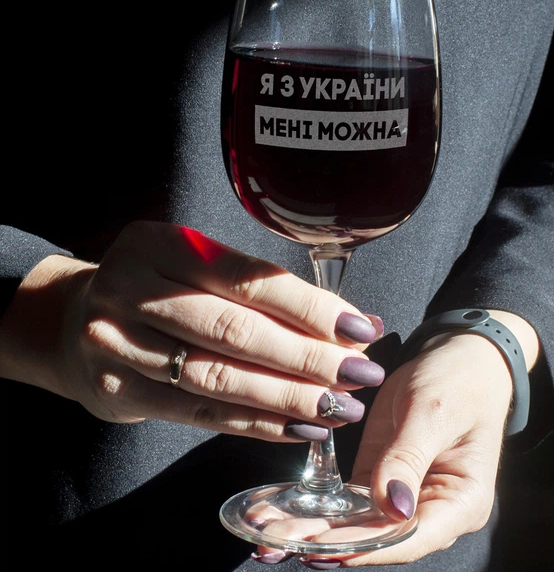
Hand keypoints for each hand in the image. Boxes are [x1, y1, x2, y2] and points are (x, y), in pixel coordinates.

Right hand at [0, 221, 384, 440]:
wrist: (74, 319)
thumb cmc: (158, 286)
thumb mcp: (198, 266)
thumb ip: (265, 292)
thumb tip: (354, 323)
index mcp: (162, 244)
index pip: (249, 279)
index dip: (309, 307)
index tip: (359, 329)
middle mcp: (134, 288)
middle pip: (235, 331)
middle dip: (307, 358)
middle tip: (359, 375)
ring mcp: (118, 341)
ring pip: (217, 377)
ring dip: (287, 398)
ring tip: (339, 409)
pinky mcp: (118, 388)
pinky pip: (198, 413)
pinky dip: (255, 424)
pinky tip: (298, 428)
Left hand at [253, 312, 538, 566]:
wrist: (459, 356)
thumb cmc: (458, 380)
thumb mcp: (432, 412)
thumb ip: (409, 458)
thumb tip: (392, 508)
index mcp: (461, 501)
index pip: (408, 536)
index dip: (363, 547)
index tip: (319, 547)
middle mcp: (433, 508)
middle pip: (378, 537)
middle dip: (326, 544)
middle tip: (275, 544)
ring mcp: (404, 494)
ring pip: (357, 524)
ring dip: (315, 529)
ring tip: (270, 533)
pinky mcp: (381, 476)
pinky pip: (350, 500)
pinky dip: (320, 506)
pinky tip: (287, 510)